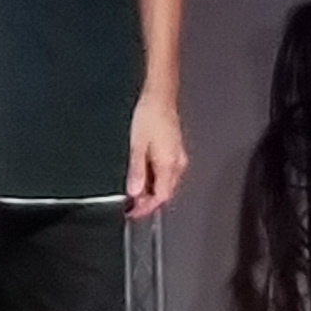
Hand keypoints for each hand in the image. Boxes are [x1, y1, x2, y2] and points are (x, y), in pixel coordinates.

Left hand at [125, 93, 187, 218]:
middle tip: (131, 206)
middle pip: (165, 193)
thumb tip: (134, 192)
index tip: (133, 213)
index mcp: (169, 164)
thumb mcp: (137, 146)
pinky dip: (156, 180)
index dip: (146, 208)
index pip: (161, 197)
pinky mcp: (175, 151)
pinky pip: (167, 174)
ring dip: (152, 192)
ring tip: (134, 193)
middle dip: (149, 203)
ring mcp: (178, 157)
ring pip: (167, 184)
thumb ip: (137, 171)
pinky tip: (144, 178)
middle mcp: (177, 164)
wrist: (160, 97)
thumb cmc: (149, 116)